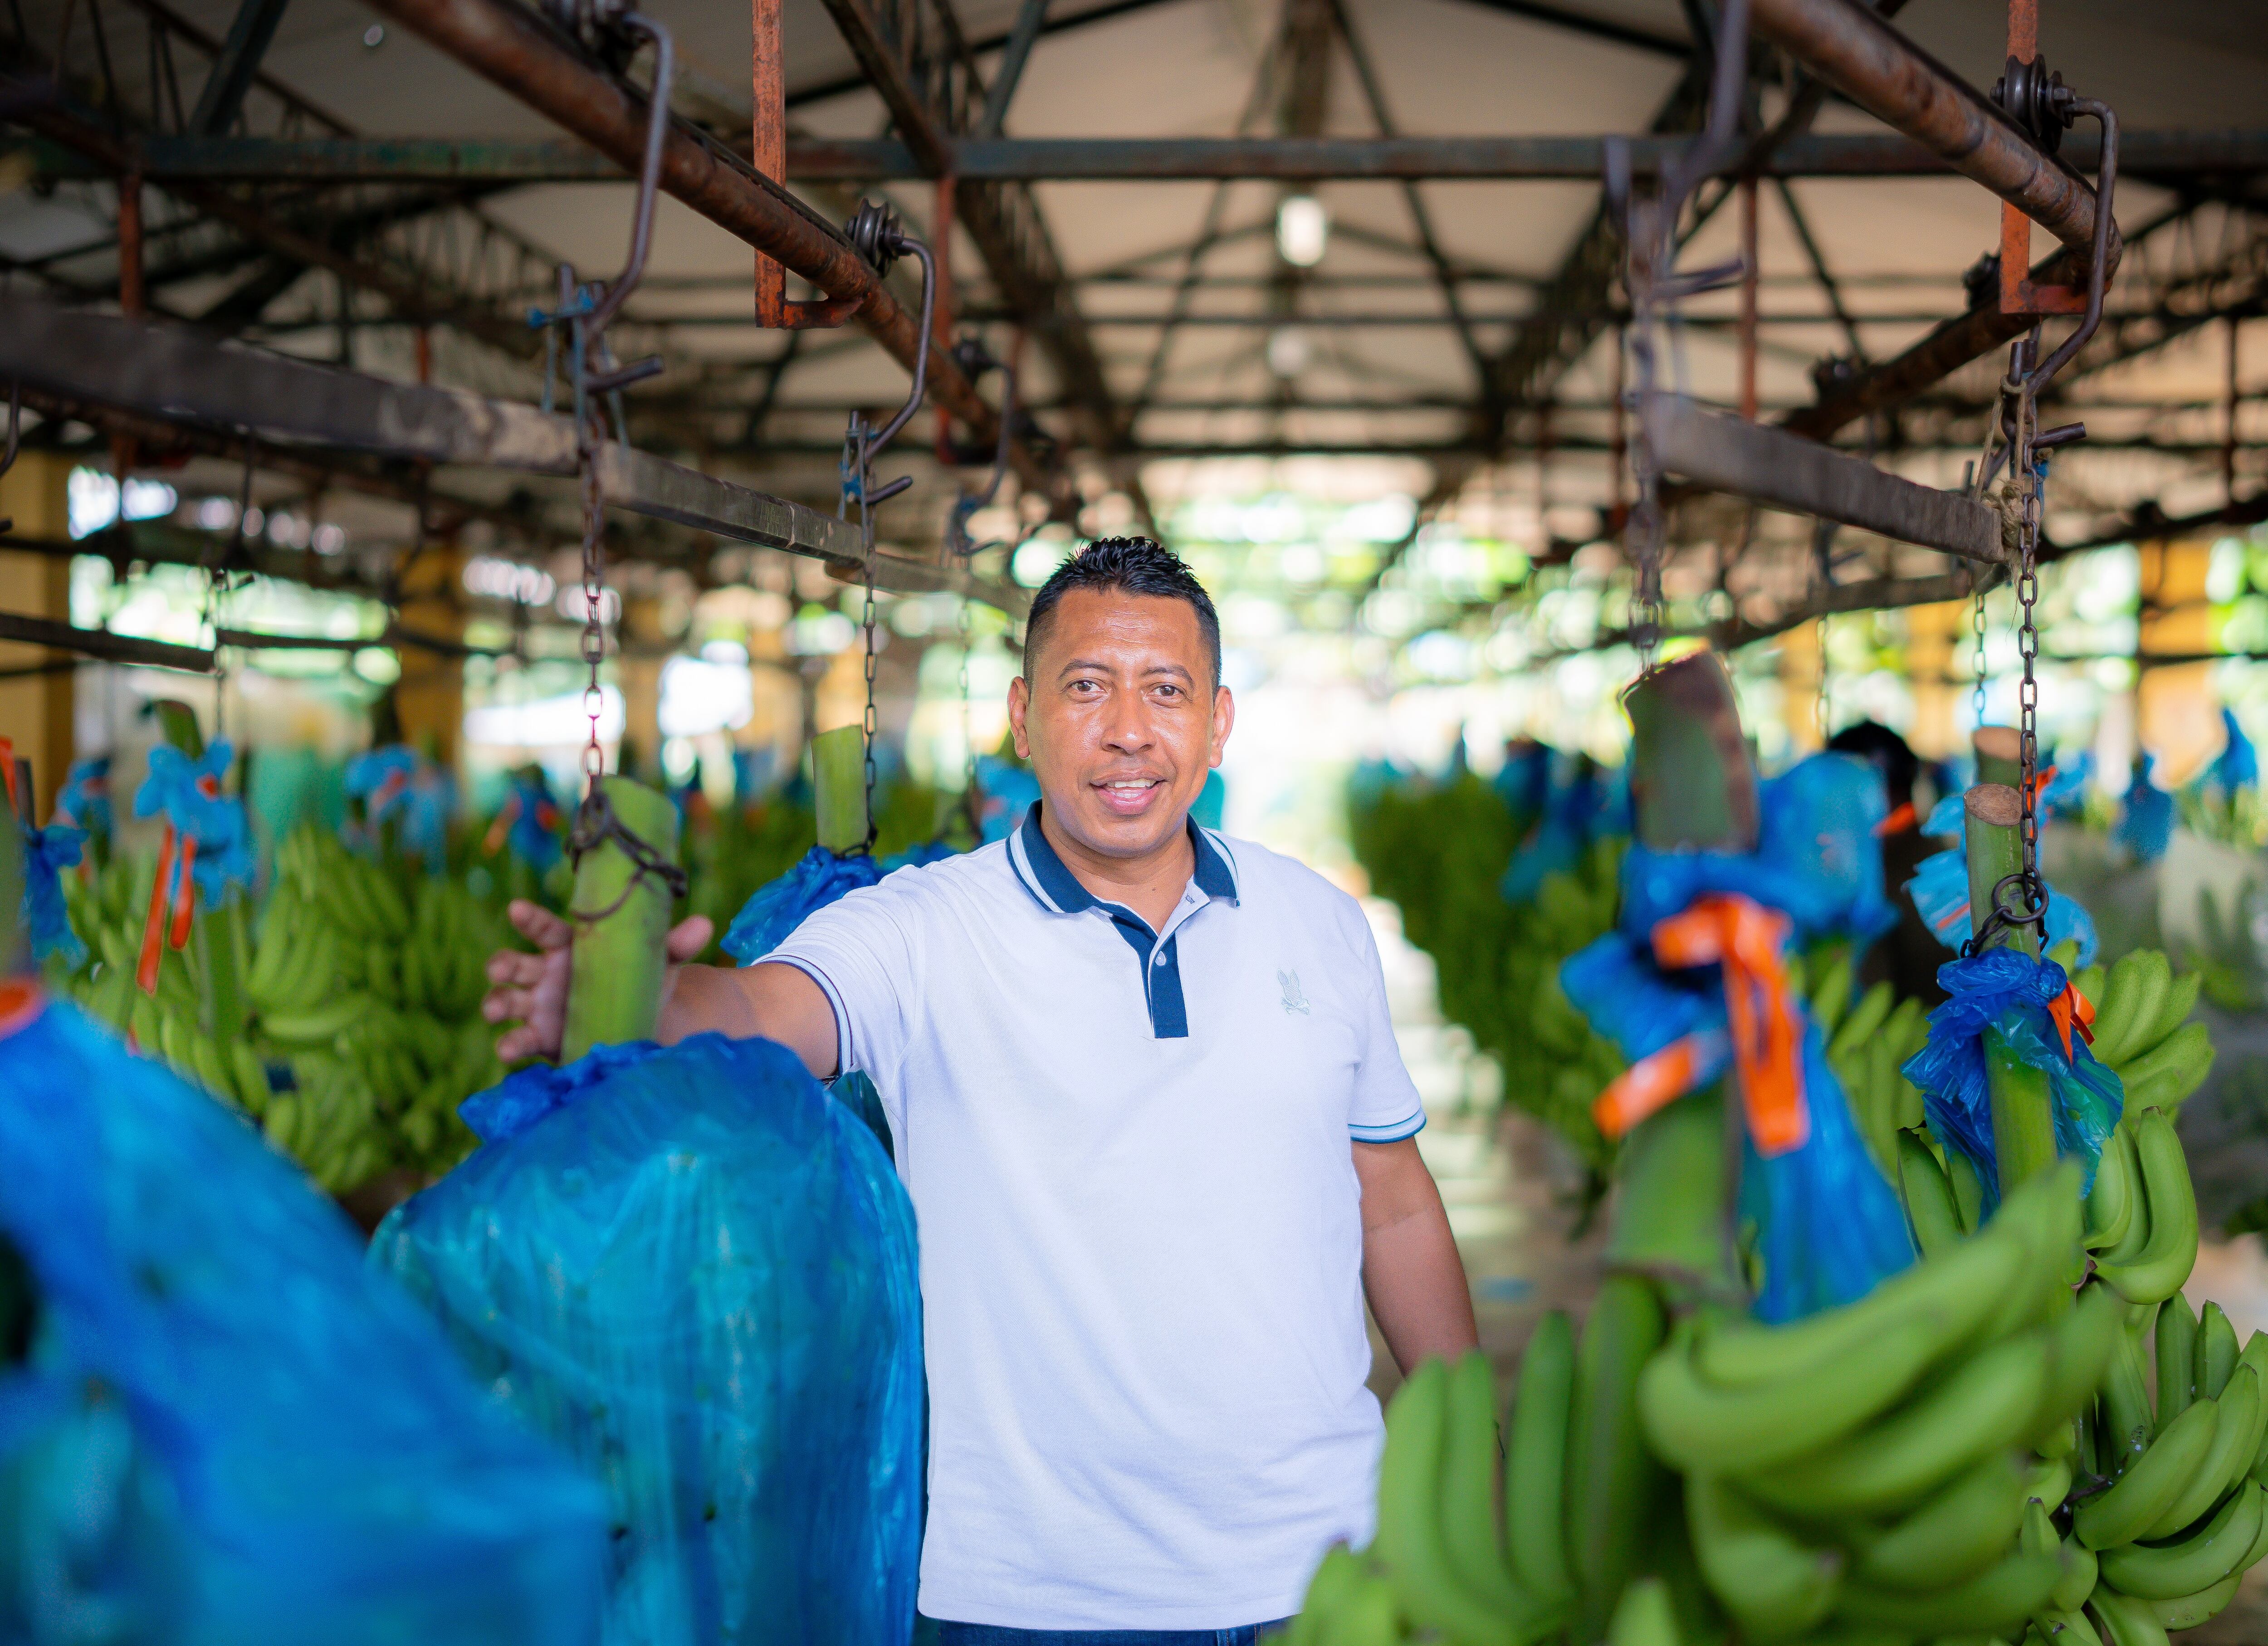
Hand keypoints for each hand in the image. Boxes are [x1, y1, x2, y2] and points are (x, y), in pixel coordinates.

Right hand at [483, 900, 714, 1062]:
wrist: (640, 1023)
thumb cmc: (639, 981)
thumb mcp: (659, 962)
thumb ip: (676, 944)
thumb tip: (705, 925)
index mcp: (570, 946)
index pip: (544, 928)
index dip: (529, 919)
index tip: (516, 909)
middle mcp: (546, 973)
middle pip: (515, 963)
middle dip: (502, 963)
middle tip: (498, 967)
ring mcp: (539, 1007)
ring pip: (507, 1000)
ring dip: (495, 1002)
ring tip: (495, 1009)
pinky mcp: (540, 1039)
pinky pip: (519, 1040)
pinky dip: (510, 1045)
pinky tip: (509, 1049)